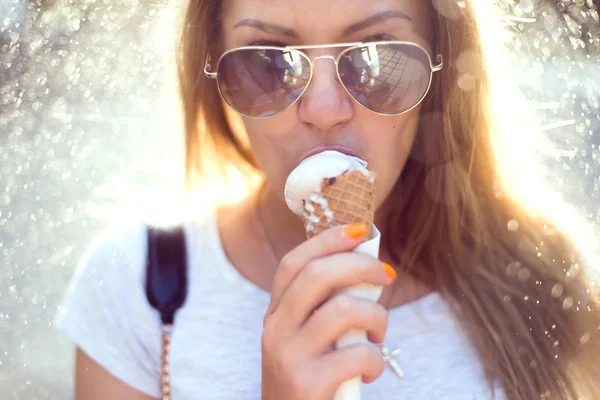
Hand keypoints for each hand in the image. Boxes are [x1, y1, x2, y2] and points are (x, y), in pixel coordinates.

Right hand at [261, 222, 394, 399]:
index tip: (360, 229)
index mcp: (275, 315)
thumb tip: (366, 271)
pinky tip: (371, 370)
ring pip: (343, 309)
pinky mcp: (307, 383)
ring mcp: (288, 356)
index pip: (294, 263)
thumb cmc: (308, 383)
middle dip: (361, 266)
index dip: (327, 240)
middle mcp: (275, 330)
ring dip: (376, 316)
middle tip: (387, 275)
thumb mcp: (303, 341)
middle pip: (317, 275)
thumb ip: (322, 310)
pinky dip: (375, 359)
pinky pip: (357, 353)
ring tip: (379, 334)